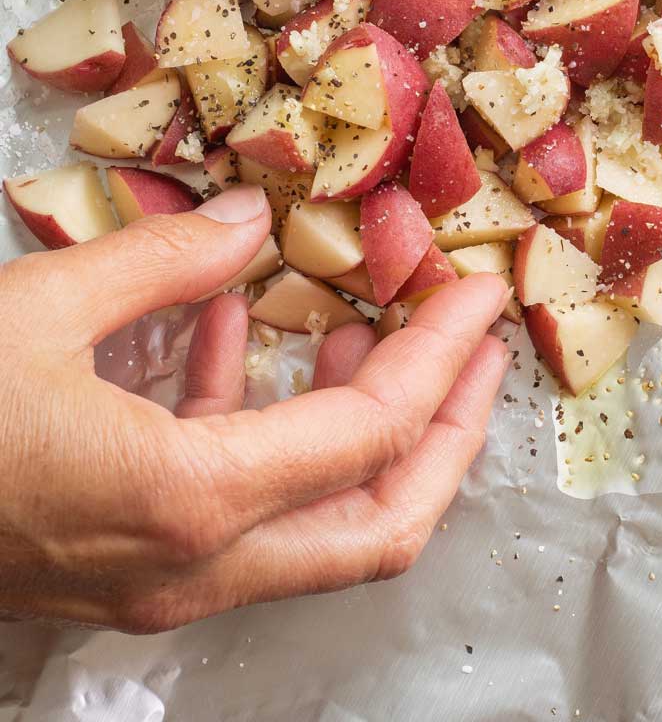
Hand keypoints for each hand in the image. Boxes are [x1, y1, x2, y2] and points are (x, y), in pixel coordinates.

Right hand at [0, 183, 509, 630]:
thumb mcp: (46, 308)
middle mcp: (192, 565)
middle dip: (448, 431)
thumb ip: (169, 258)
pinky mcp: (118, 561)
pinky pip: (227, 498)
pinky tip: (236, 329)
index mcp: (192, 503)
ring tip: (371, 319)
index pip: (374, 435)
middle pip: (378, 525)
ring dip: (362, 425)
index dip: (444, 358)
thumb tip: (250, 219)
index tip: (480, 295)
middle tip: (479, 345)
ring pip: (312, 524)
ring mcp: (156, 579)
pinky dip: (258, 417)